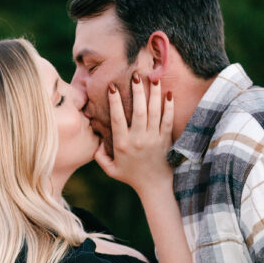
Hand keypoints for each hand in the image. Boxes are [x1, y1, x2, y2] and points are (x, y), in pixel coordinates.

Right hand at [93, 73, 173, 193]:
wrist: (154, 187)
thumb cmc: (131, 176)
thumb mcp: (110, 169)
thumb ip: (99, 156)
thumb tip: (94, 141)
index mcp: (122, 144)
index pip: (117, 119)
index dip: (115, 102)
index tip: (113, 87)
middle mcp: (138, 139)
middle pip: (138, 111)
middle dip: (137, 91)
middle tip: (136, 75)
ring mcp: (154, 139)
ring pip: (154, 112)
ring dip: (154, 94)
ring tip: (153, 77)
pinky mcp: (166, 140)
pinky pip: (168, 120)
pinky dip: (169, 106)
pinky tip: (169, 93)